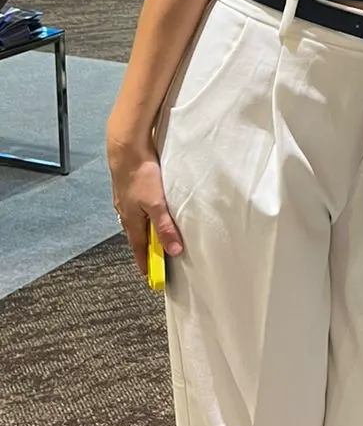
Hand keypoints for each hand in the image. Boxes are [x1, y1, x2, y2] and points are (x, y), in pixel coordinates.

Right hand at [107, 135, 183, 277]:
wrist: (126, 148)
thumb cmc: (139, 175)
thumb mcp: (156, 204)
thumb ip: (165, 227)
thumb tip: (174, 250)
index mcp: (131, 221)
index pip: (139, 249)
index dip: (145, 263)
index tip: (150, 277)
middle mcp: (126, 213)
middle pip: (138, 237)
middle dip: (147, 249)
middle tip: (157, 259)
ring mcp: (126, 201)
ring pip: (138, 222)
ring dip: (148, 232)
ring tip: (157, 238)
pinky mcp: (130, 189)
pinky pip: (139, 209)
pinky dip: (146, 216)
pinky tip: (153, 212)